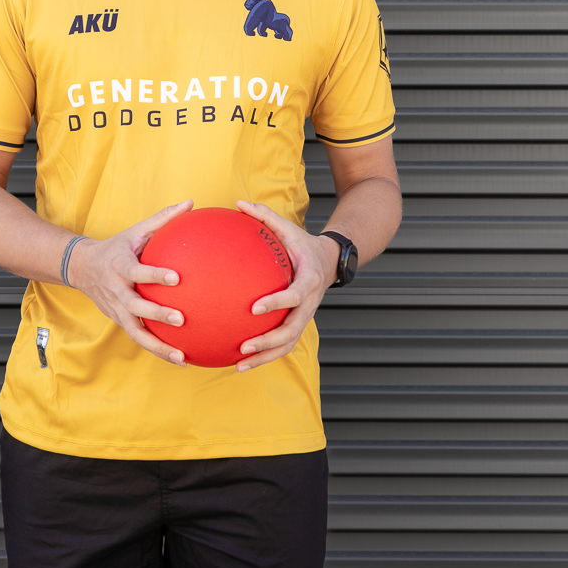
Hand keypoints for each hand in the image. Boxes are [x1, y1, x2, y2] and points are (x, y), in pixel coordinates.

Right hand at [66, 200, 192, 365]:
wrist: (82, 268)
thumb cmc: (117, 247)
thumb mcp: (135, 231)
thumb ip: (163, 219)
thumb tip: (191, 203)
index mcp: (120, 266)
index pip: (139, 271)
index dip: (156, 274)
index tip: (177, 278)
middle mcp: (117, 291)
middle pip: (137, 306)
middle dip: (157, 314)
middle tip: (181, 319)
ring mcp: (117, 309)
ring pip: (136, 332)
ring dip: (158, 346)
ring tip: (181, 357)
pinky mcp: (119, 321)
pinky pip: (139, 339)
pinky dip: (157, 350)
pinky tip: (181, 359)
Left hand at [234, 200, 337, 371]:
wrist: (329, 261)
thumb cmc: (302, 244)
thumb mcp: (288, 228)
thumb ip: (264, 216)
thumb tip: (238, 203)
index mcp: (309, 280)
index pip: (294, 295)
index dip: (277, 303)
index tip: (255, 308)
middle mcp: (310, 303)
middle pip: (292, 329)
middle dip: (269, 341)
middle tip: (244, 346)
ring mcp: (306, 316)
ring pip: (288, 343)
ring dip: (266, 356)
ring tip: (239, 364)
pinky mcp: (298, 323)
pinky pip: (283, 343)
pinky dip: (266, 355)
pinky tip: (241, 361)